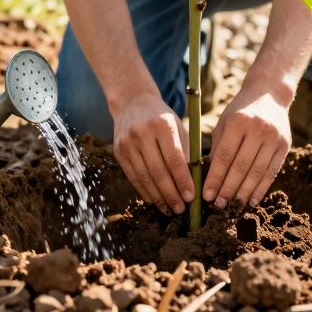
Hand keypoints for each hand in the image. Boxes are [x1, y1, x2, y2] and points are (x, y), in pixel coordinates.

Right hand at [112, 95, 192, 214]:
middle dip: (171, 194)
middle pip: (158, 171)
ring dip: (158, 197)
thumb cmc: (162, 118)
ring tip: (169, 209)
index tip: (191, 197)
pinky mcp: (118, 151)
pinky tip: (155, 200)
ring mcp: (127, 143)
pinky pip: (133, 177)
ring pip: (144, 177)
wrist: (132, 102)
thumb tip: (193, 184)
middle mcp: (143, 133)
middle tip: (181, 209)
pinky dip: (145, 191)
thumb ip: (184, 152)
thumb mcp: (178, 127)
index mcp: (163, 125)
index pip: (174, 159)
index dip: (183, 181)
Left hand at [203, 85, 290, 207]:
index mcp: (238, 122)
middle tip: (218, 205)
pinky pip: (272, 172)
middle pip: (241, 167)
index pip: (224, 156)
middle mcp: (258, 129)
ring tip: (233, 206)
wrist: (270, 94)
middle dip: (228, 189)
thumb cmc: (241, 111)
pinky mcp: (285, 145)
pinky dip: (261, 188)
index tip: (207, 195)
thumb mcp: (225, 123)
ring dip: (244, 193)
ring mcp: (274, 137)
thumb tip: (208, 178)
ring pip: (257, 172)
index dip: (215, 178)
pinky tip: (252, 200)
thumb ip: (217, 148)